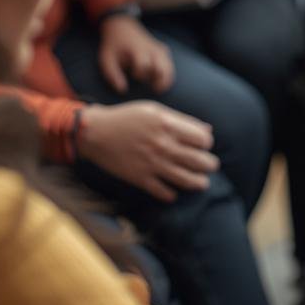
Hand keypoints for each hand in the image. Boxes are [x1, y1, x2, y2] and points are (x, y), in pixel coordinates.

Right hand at [77, 101, 218, 201]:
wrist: (95, 133)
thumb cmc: (126, 117)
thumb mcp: (154, 110)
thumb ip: (182, 120)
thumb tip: (208, 131)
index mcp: (167, 125)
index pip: (203, 140)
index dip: (206, 143)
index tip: (203, 146)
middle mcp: (163, 146)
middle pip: (200, 161)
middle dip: (210, 164)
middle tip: (210, 165)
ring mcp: (152, 164)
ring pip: (187, 180)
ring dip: (199, 182)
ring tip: (202, 182)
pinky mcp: (140, 178)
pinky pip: (164, 193)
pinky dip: (172, 194)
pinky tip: (174, 191)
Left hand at [98, 14, 174, 93]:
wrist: (122, 27)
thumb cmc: (113, 45)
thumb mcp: (107, 59)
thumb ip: (113, 75)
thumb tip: (122, 90)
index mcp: (137, 50)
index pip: (144, 64)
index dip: (140, 74)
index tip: (134, 76)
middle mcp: (151, 49)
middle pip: (162, 67)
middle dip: (159, 80)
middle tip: (154, 90)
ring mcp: (159, 49)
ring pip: (169, 67)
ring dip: (165, 79)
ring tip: (157, 88)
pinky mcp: (162, 50)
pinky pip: (169, 64)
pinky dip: (167, 74)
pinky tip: (158, 81)